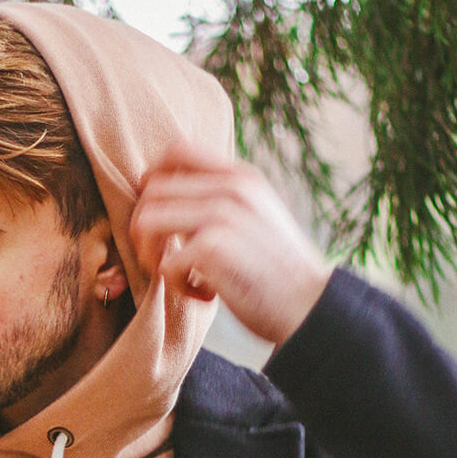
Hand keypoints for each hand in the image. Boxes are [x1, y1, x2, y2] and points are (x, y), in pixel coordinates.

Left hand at [130, 135, 332, 345]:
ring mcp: (221, 215)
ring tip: (176, 276)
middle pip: (151, 188)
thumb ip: (224, 201)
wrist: (313, 306)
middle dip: (143, 228)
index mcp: (240, 177)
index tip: (160, 218)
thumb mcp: (258, 216)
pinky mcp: (213, 249)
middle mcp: (230, 188)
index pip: (175, 151)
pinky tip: (206, 296)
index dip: (152, 182)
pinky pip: (164, 264)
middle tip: (163, 259)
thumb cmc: (280, 271)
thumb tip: (175, 199)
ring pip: (146, 221)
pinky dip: (176, 287)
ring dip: (150, 256)